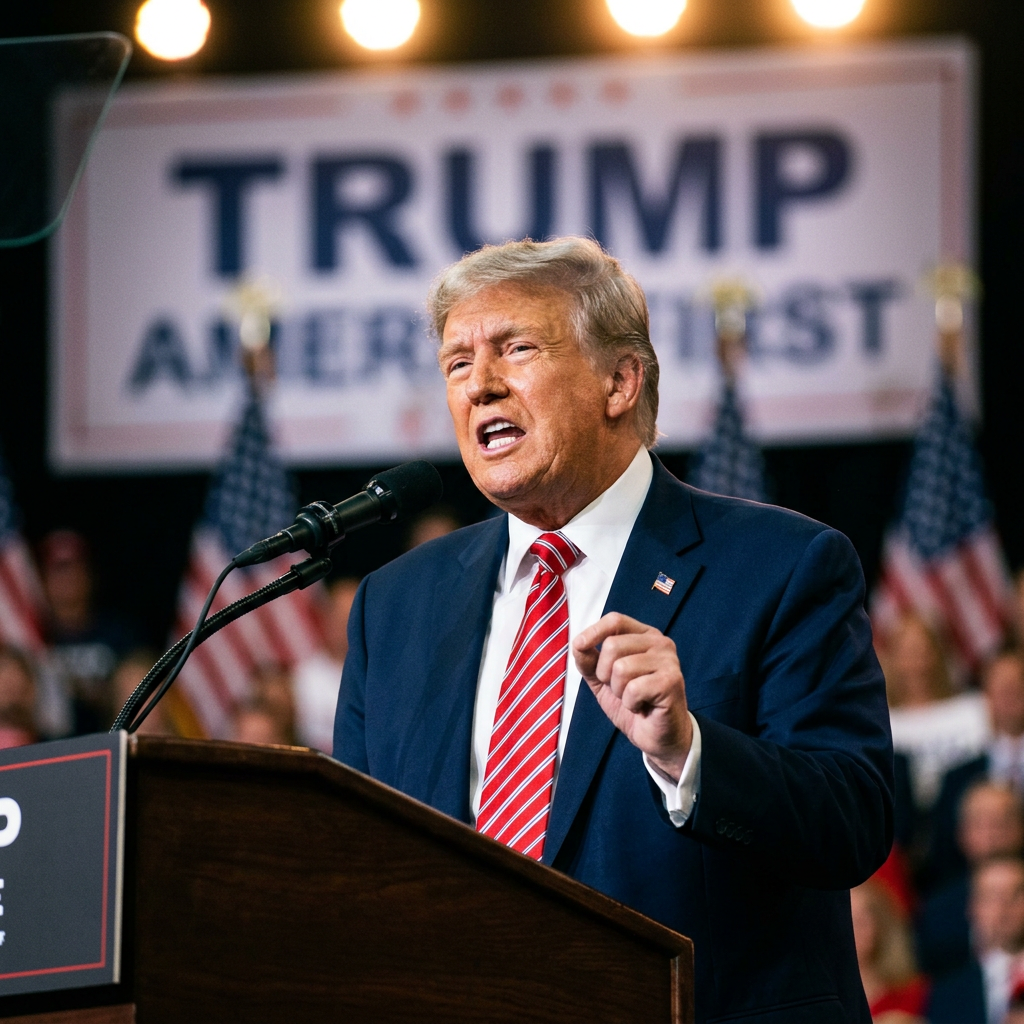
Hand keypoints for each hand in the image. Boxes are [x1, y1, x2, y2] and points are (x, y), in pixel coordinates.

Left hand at [572, 612, 691, 781]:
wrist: (658, 737)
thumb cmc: (634, 703)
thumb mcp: (603, 680)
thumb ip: (589, 660)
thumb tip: (578, 644)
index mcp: (644, 636)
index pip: (615, 620)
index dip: (593, 631)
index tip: (579, 645)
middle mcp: (660, 643)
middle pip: (612, 645)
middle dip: (605, 674)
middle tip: (621, 689)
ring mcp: (668, 661)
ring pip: (621, 668)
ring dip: (619, 691)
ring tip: (633, 698)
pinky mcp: (671, 682)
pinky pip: (633, 688)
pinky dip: (630, 703)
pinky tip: (642, 706)